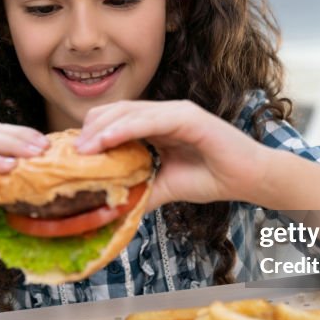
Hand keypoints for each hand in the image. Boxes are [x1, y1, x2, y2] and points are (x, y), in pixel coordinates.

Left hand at [75, 100, 268, 210]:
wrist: (249, 179)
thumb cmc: (213, 178)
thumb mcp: (166, 187)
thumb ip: (141, 190)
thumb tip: (111, 207)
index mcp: (156, 125)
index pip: (115, 121)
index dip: (91, 134)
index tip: (70, 154)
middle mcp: (163, 113)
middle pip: (115, 112)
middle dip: (90, 130)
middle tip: (69, 153)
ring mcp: (176, 111)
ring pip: (129, 112)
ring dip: (102, 130)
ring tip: (82, 148)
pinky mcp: (189, 116)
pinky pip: (151, 120)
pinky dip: (126, 129)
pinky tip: (107, 141)